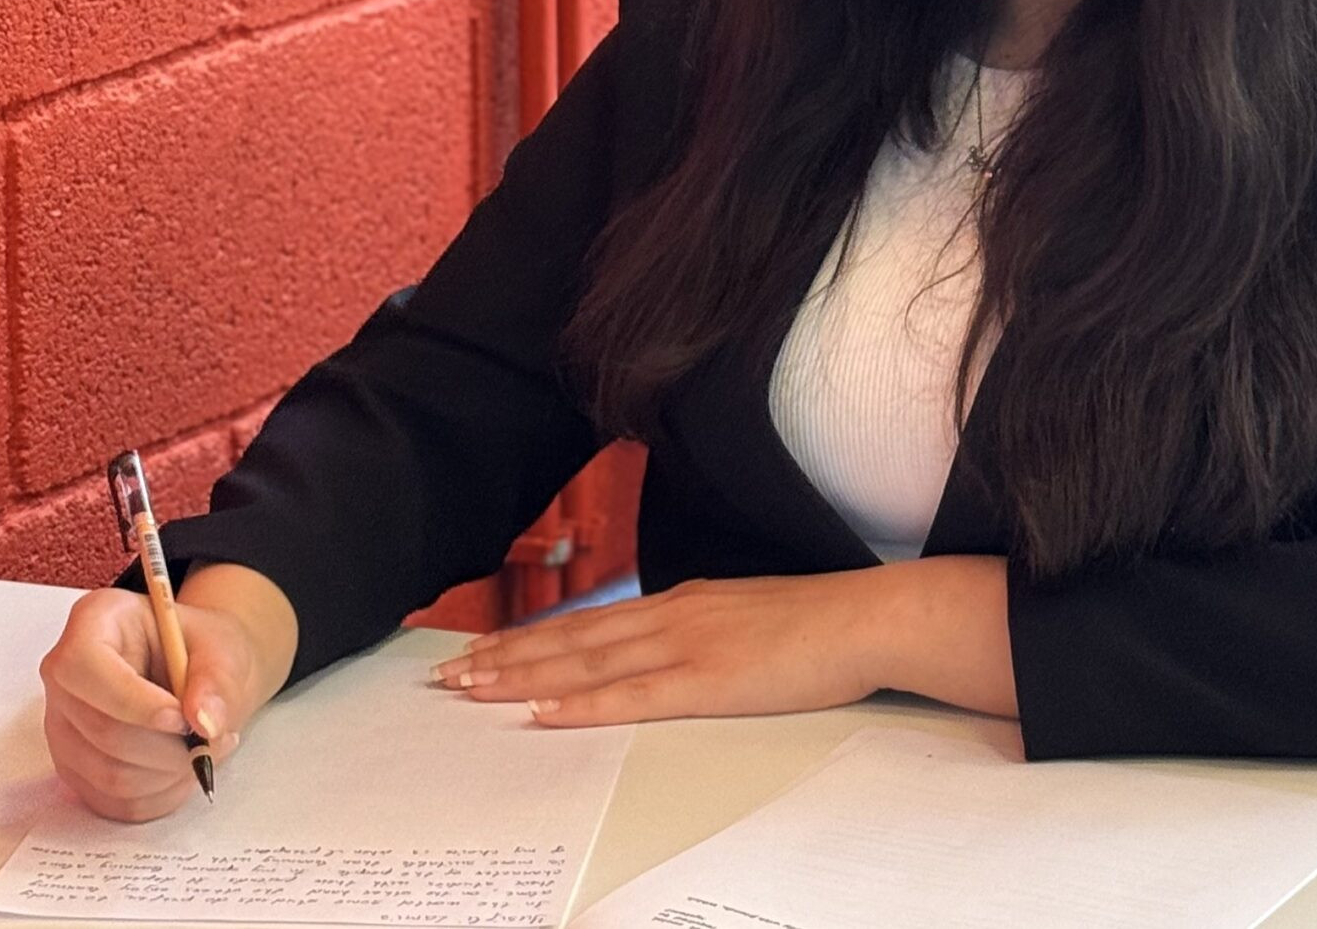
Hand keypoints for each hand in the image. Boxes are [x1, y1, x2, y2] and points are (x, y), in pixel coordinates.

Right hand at [38, 582, 282, 822]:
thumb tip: (205, 724)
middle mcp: (64, 674)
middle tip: (215, 739)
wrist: (198, 672)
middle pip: (102, 730)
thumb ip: (217, 681)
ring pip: (107, 774)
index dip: (134, 702)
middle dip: (167, 748)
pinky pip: (112, 801)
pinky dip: (158, 795)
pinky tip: (184, 769)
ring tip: (206, 749)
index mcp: (94, 622)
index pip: (86, 668)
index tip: (182, 720)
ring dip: (168, 774)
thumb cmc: (203, 649)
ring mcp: (62, 724)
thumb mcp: (223, 646)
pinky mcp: (74, 766)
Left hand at [430, 572, 890, 728]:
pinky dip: (581, 703)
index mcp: (681, 604)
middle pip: (571, 639)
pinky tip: (543, 710)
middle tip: (448, 673)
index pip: (588, 623)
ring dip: (523, 675)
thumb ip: (703, 631)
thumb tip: (669, 649)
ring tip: (472, 688)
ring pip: (586, 662)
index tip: (482, 650)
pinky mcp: (708, 680)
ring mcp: (687, 646)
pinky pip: (632, 695)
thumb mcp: (747, 617)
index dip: (530, 637)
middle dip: (505, 656)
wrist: (868, 617)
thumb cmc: (820, 625)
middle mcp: (671, 616)